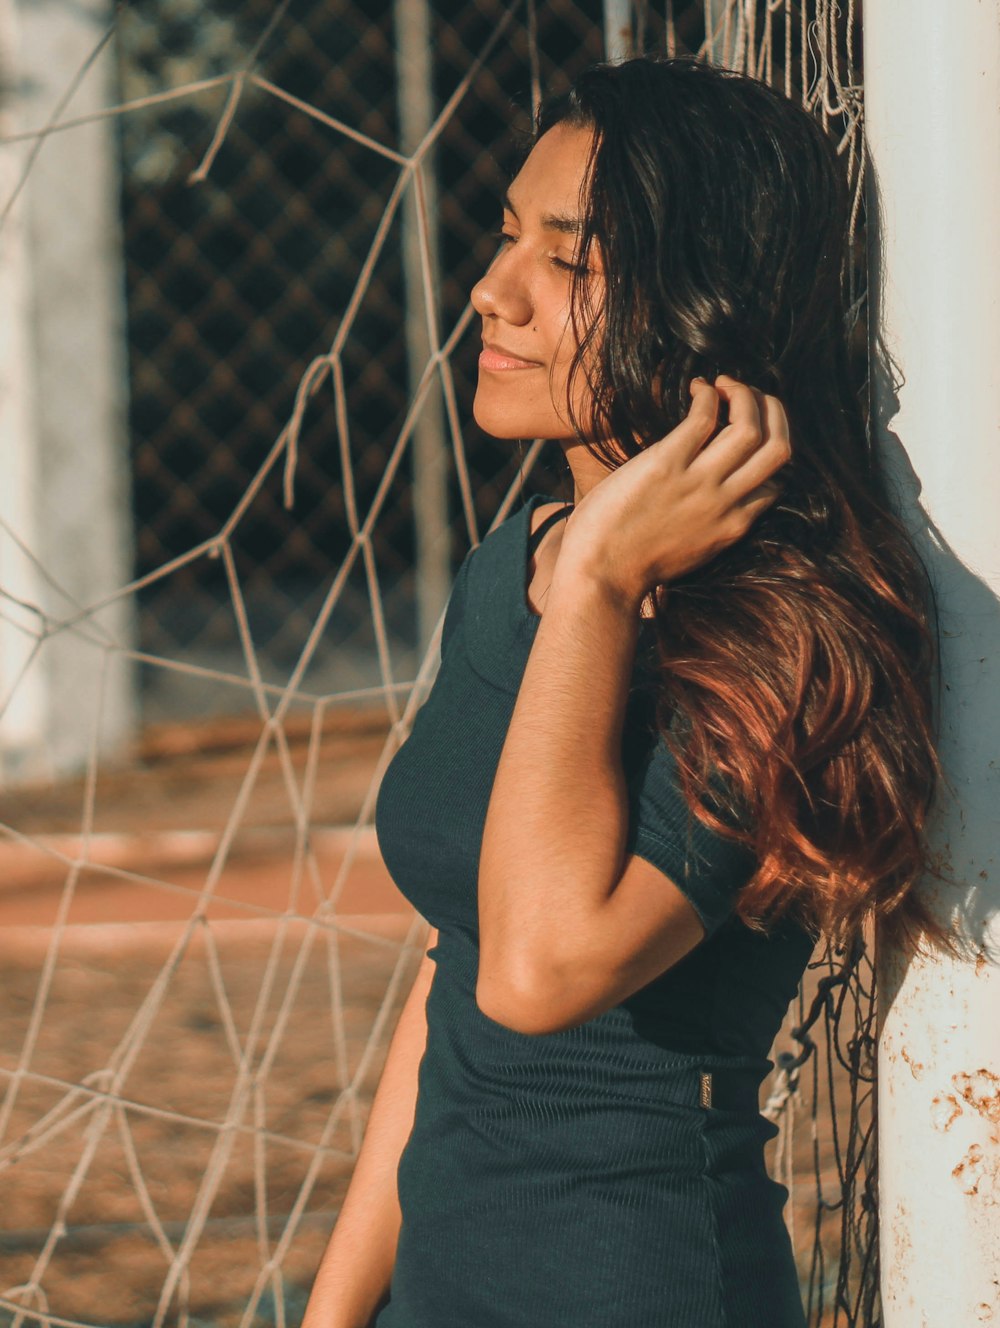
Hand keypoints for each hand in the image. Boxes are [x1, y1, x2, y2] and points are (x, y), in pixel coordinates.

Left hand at [558, 374, 790, 603]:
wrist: (600, 576)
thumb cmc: (631, 565)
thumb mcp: (689, 552)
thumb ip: (708, 526)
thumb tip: (707, 501)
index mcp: (733, 527)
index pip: (776, 483)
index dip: (767, 453)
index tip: (745, 435)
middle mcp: (725, 503)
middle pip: (779, 449)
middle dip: (773, 413)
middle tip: (750, 397)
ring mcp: (698, 484)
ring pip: (750, 428)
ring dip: (744, 395)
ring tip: (724, 386)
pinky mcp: (666, 465)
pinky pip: (703, 417)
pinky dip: (707, 395)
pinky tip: (697, 389)